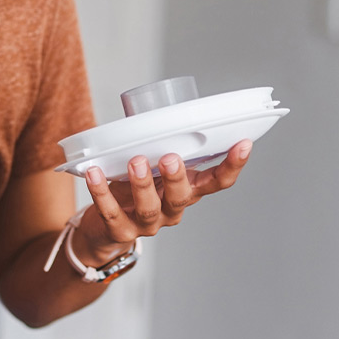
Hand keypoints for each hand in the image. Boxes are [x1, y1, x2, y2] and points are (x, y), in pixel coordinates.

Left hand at [73, 140, 253, 264]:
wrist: (105, 229)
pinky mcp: (120, 231)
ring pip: (149, 208)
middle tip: (170, 157)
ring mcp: (148, 224)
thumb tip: (155, 107)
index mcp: (187, 191)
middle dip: (177, 178)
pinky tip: (95, 173)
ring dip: (142, 184)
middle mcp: (172, 210)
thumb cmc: (134, 189)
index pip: (217, 182)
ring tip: (135, 161)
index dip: (232, 165)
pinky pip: (112, 213)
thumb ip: (159, 145)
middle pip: (182, 198)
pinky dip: (102, 192)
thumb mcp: (154, 167)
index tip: (243, 143)